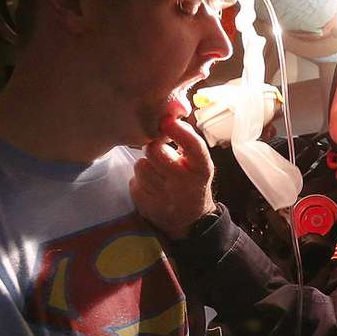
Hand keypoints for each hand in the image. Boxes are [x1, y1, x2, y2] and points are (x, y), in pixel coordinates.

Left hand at [129, 116, 216, 239]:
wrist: (189, 220)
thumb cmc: (192, 182)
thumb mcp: (198, 163)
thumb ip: (187, 140)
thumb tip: (168, 115)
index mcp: (201, 169)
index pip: (192, 145)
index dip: (178, 130)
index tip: (167, 121)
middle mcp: (184, 183)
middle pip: (155, 151)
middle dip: (154, 147)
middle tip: (160, 150)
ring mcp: (163, 195)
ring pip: (141, 164)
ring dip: (146, 164)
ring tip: (157, 171)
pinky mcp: (145, 202)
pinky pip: (134, 179)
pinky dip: (141, 179)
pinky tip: (152, 185)